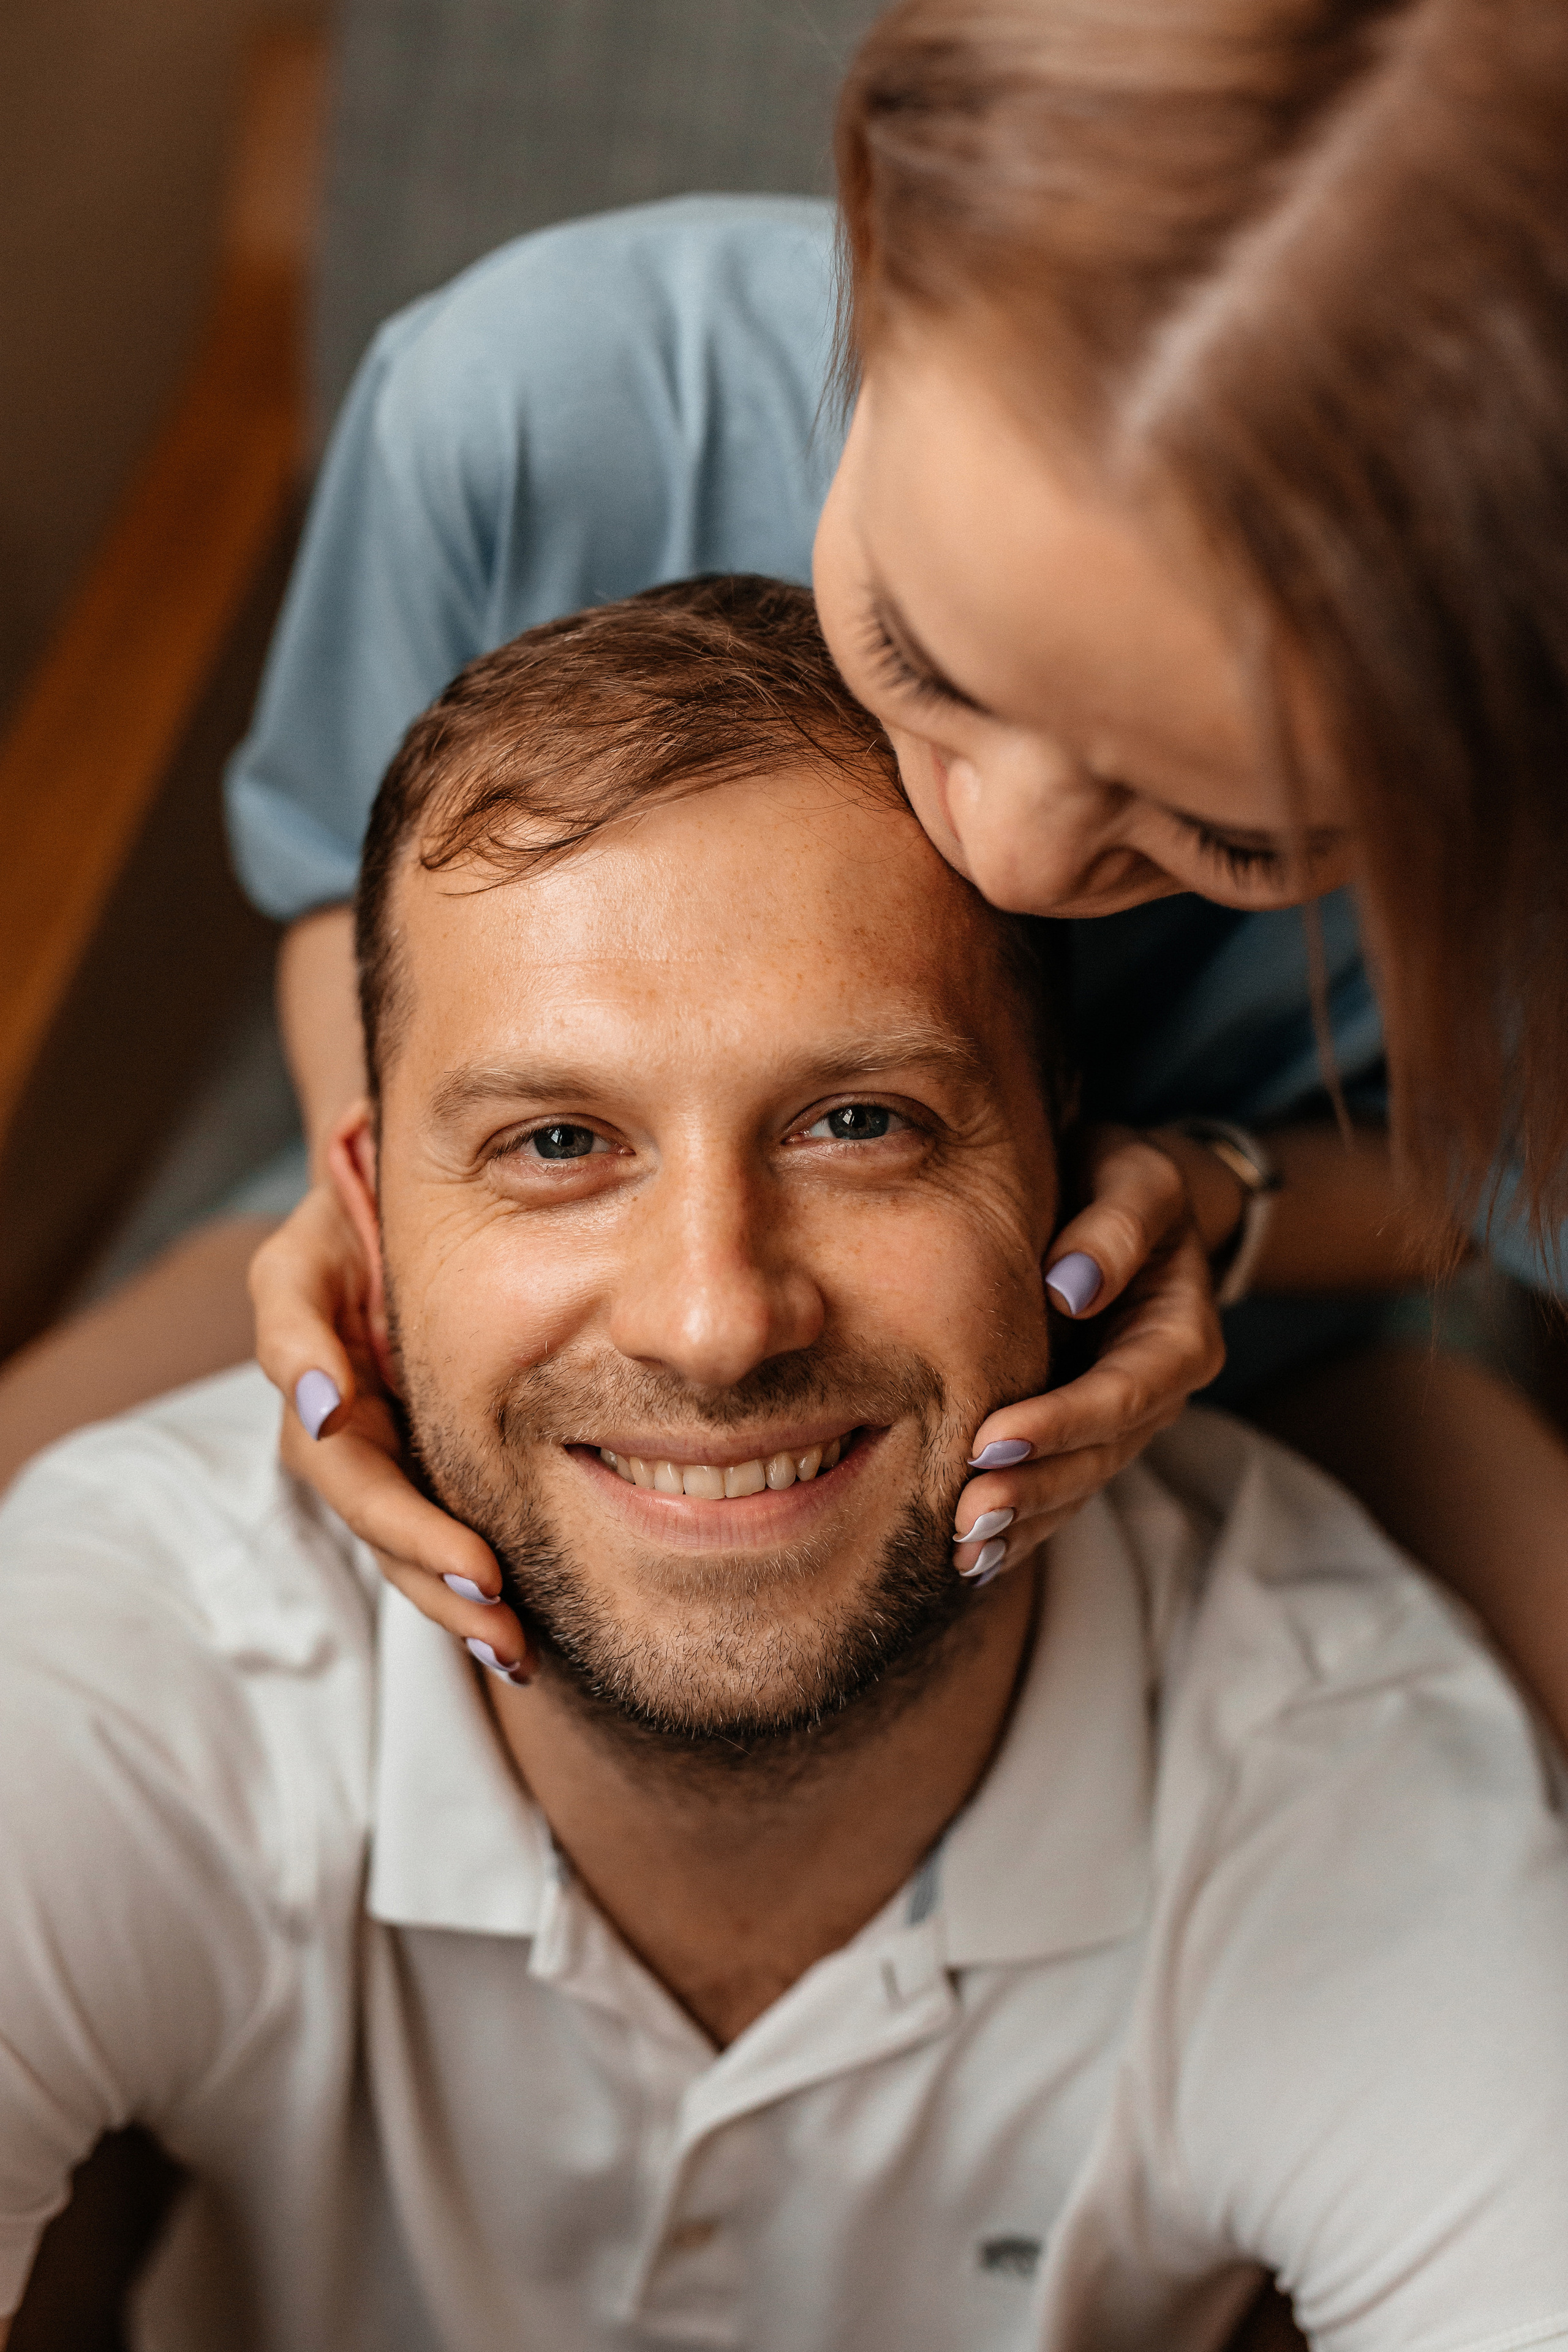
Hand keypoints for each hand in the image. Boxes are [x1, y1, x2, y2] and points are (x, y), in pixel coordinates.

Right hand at [249, 1181, 533, 1676]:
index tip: (474, 1564)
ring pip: (408, 1550)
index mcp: (320, 1400)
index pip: (356, 1480)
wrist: (382, 1204)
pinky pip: (441, 1533)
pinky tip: (519, 1637)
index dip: (406, 1526)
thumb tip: (316, 1402)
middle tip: (505, 1624)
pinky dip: (471, 1585)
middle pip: (387, 1534)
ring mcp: (380, 1455)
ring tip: (515, 1652)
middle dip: (441, 1583)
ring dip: (456, 1604)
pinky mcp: (421, 1459)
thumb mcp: (299, 1260)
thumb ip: (295, 1329)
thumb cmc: (343, 1224)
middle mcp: (346, 1441)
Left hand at [952, 1126, 1226, 1581]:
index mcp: (1179, 1336)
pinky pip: (1059, 1488)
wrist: (1125, 1201)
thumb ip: (1115, 1226)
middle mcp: (1157, 1392)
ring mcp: (1122, 1421)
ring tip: (962, 1550)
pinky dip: (1021, 1525)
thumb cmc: (1125, 1181)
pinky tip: (971, 1560)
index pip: (1122, 1393)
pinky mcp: (1084, 1432)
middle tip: (966, 1516)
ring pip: (1078, 1486)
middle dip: (1035, 1489)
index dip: (1062, 1421)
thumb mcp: (1135, 1178)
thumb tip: (1069, 1286)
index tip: (992, 1437)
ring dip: (1024, 1522)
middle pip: (1100, 1455)